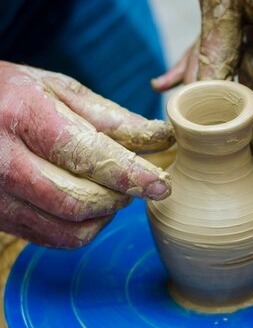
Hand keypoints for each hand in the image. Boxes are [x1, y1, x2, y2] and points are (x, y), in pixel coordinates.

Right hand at [0, 63, 174, 247]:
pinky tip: (90, 204)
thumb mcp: (58, 90)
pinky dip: (83, 228)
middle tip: (138, 181)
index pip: (85, 155)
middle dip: (120, 196)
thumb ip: (111, 117)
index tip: (161, 184)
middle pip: (78, 199)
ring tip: (113, 189)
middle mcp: (2, 159)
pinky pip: (50, 237)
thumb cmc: (12, 93)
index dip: (129, 174)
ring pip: (67, 226)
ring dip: (105, 214)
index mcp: (22, 116)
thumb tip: (162, 137)